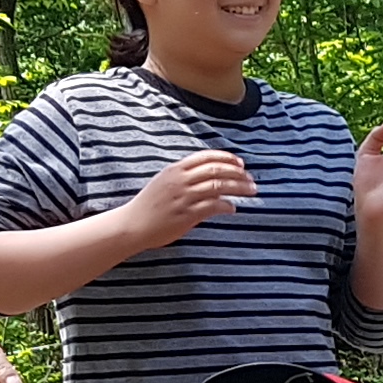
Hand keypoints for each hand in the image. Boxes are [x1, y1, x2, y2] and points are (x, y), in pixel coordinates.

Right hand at [121, 148, 255, 252]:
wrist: (132, 225)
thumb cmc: (149, 206)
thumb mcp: (164, 183)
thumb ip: (185, 177)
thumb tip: (209, 177)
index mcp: (175, 170)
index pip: (206, 157)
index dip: (226, 158)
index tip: (240, 164)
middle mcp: (180, 180)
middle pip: (216, 170)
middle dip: (238, 173)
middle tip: (251, 180)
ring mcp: (183, 197)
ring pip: (218, 186)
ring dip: (238, 187)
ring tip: (251, 191)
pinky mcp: (186, 214)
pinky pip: (213, 206)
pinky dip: (226, 206)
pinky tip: (232, 208)